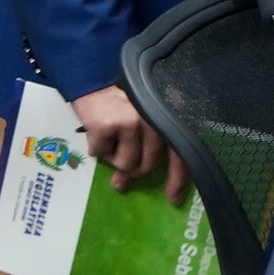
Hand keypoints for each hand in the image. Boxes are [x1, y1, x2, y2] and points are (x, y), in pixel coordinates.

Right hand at [68, 82, 187, 203]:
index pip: (180, 155)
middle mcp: (154, 120)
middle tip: (121, 162)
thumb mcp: (147, 113)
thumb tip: (142, 176)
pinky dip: (96, 148)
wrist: (93, 75)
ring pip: (125, 164)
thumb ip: (153, 141)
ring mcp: (132, 122)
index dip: (178, 180)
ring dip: (113, 157)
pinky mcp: (109, 124)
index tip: (173, 199)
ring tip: (110, 136)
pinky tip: (96, 131)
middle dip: (133, 170)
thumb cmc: (122, 97)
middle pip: (148, 166)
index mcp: (167, 118)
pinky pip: (101, 155)